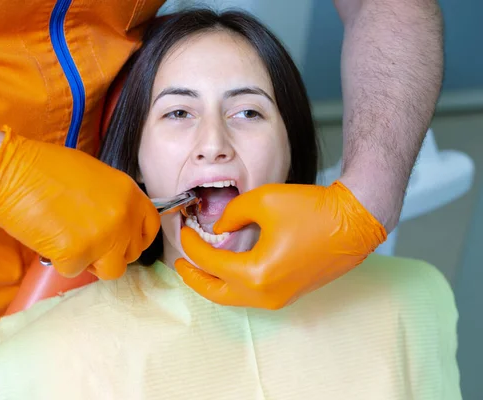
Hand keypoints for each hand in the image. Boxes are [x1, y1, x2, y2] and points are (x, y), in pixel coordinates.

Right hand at [0, 127, 159, 278]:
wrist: (11, 173)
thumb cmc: (46, 168)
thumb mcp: (95, 176)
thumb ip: (114, 201)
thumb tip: (118, 223)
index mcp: (129, 193)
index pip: (150, 226)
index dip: (137, 237)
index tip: (125, 242)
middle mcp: (123, 217)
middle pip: (132, 252)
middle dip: (113, 252)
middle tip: (88, 241)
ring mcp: (103, 238)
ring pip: (111, 271)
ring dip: (93, 263)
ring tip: (70, 242)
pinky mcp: (77, 255)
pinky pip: (75, 271)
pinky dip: (61, 262)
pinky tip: (49, 239)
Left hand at [174, 181, 385, 308]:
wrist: (355, 221)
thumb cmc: (314, 209)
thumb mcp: (264, 201)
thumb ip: (232, 215)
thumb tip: (218, 229)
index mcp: (256, 273)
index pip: (210, 262)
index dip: (192, 245)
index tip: (185, 230)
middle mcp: (266, 294)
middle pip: (216, 293)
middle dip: (193, 278)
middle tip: (179, 262)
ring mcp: (279, 298)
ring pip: (233, 298)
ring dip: (213, 282)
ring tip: (199, 264)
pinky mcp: (288, 294)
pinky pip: (251, 295)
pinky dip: (233, 283)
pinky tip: (227, 267)